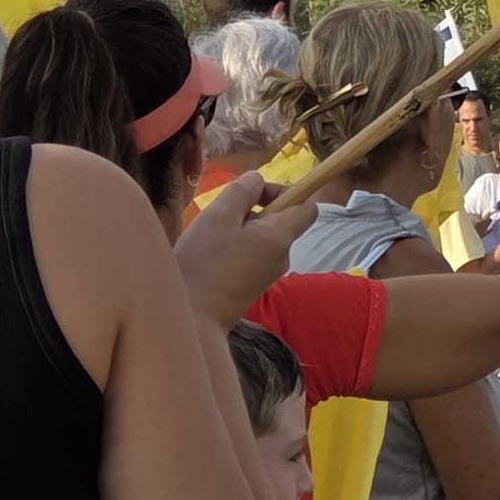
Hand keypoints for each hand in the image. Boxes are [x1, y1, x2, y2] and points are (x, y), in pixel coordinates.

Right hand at [174, 172, 317, 323]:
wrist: (191, 319)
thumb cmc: (204, 263)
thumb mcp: (218, 216)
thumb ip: (241, 192)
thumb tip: (257, 180)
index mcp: (281, 237)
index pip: (308, 206)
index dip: (287, 191)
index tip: (255, 192)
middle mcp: (281, 256)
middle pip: (280, 220)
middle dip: (253, 209)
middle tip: (222, 213)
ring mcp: (267, 274)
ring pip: (261, 237)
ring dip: (239, 228)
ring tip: (210, 236)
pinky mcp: (251, 286)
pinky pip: (251, 255)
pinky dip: (234, 246)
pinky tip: (209, 254)